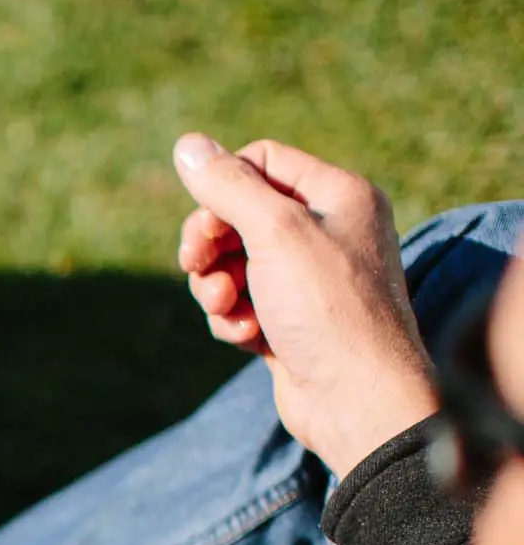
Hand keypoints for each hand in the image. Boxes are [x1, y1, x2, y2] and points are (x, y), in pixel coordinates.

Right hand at [173, 133, 436, 477]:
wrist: (357, 400)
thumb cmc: (328, 311)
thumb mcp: (275, 233)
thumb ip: (228, 186)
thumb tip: (187, 145)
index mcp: (339, 196)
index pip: (261, 162)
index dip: (222, 188)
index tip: (207, 225)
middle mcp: (328, 232)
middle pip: (239, 214)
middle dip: (210, 244)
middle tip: (196, 265)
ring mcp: (309, 280)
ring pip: (232, 263)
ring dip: (214, 286)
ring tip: (226, 309)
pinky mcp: (291, 322)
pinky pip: (241, 304)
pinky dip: (232, 318)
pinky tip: (245, 337)